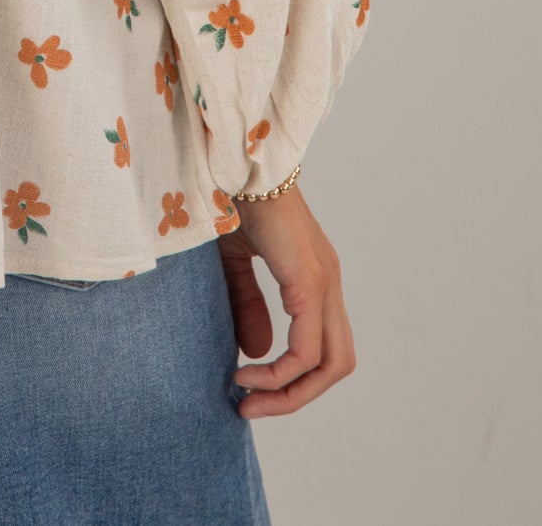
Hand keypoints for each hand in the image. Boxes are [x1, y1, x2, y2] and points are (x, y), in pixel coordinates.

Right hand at [217, 184, 355, 418]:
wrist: (234, 159)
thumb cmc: (230, 199)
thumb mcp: (234, 261)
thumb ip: (247, 304)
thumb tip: (257, 353)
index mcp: (314, 278)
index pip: (323, 348)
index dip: (292, 379)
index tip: (249, 389)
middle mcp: (328, 284)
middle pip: (336, 365)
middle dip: (296, 398)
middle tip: (251, 408)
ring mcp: (324, 282)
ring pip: (331, 364)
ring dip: (290, 393)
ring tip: (247, 397)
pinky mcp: (309, 280)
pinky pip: (307, 348)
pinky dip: (282, 373)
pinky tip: (248, 372)